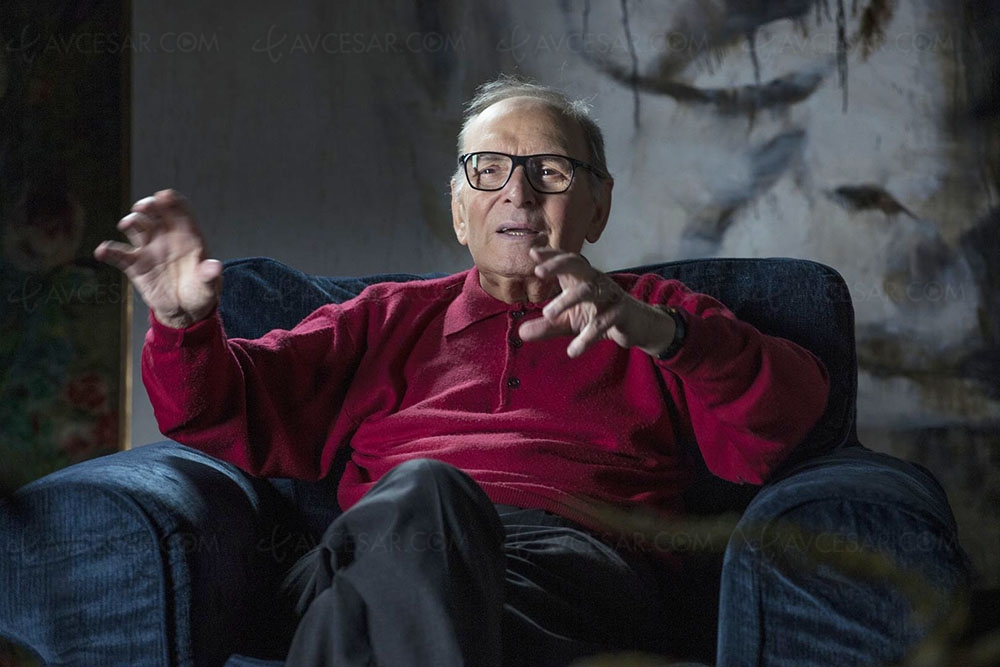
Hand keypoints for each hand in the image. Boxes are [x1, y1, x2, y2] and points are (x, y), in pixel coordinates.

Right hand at [94, 189, 220, 328]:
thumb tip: (215, 267)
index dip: (172, 201)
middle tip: (143, 207)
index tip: (164, 197)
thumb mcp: (209, 284)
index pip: (180, 210)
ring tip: (128, 224)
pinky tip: (102, 251)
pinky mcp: (135, 265)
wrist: (185, 309)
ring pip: (137, 227)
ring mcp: (149, 248)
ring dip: (131, 221)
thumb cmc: (201, 290)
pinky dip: (109, 251)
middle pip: (155, 212)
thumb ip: (209, 274)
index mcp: (188, 235)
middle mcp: (166, 236)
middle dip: (148, 206)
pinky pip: (119, 254)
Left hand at [518, 247, 675, 357]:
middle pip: (577, 264)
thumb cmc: (599, 315)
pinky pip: (603, 322)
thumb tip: (521, 333)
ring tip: (548, 314)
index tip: (532, 253)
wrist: (636, 327)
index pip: (565, 261)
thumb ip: (546, 326)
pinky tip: (573, 351)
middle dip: (558, 265)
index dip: (550, 255)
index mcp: (581, 278)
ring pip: (588, 291)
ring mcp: (609, 295)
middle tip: (539, 272)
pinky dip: (587, 336)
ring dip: (567, 300)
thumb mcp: (570, 322)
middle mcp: (595, 281)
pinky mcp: (622, 313)